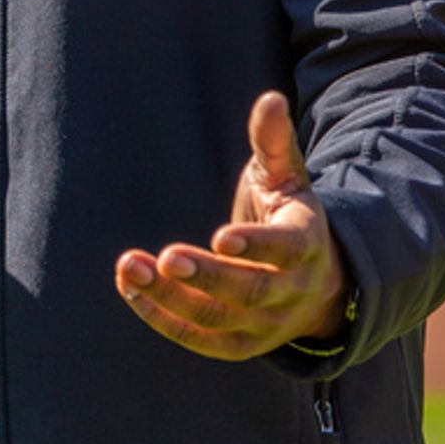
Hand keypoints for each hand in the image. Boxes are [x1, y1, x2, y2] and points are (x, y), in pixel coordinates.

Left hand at [115, 91, 346, 361]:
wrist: (314, 285)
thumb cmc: (287, 215)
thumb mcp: (287, 178)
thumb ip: (274, 142)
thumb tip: (270, 98)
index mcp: (306, 245)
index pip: (285, 250)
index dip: (256, 245)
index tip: (221, 236)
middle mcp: (289, 292)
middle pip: (248, 291)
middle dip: (206, 276)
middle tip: (165, 256)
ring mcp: (264, 325)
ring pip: (216, 318)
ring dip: (170, 295)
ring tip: (130, 266)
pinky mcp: (238, 345)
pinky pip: (198, 339)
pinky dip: (162, 317)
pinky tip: (131, 289)